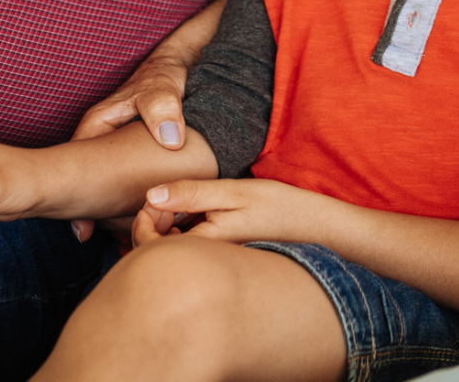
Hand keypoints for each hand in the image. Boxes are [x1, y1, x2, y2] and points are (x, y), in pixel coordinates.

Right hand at [68, 41, 198, 241]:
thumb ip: (163, 107)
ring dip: (115, 211)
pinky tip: (148, 216)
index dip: (77, 199)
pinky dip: (133, 200)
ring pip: (108, 187)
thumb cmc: (165, 74)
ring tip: (127, 236)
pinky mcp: (133, 154)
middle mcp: (101, 140)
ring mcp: (116, 148)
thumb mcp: (163, 86)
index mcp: (98, 125)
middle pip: (89, 183)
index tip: (85, 230)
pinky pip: (127, 182)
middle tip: (106, 242)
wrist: (179, 65)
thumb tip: (169, 137)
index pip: (75, 166)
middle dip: (94, 213)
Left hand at [129, 177, 333, 246]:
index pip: (149, 246)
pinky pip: (189, 255)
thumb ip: (193, 194)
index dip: (142, 221)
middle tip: (162, 202)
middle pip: (155, 256)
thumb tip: (151, 195)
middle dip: (148, 227)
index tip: (154, 199)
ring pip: (172, 256)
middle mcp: (204, 264)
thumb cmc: (279, 208)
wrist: (317, 230)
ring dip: (164, 233)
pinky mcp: (220, 263)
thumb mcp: (235, 192)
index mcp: (203, 247)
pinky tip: (192, 220)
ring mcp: (212, 266)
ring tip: (176, 209)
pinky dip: (181, 237)